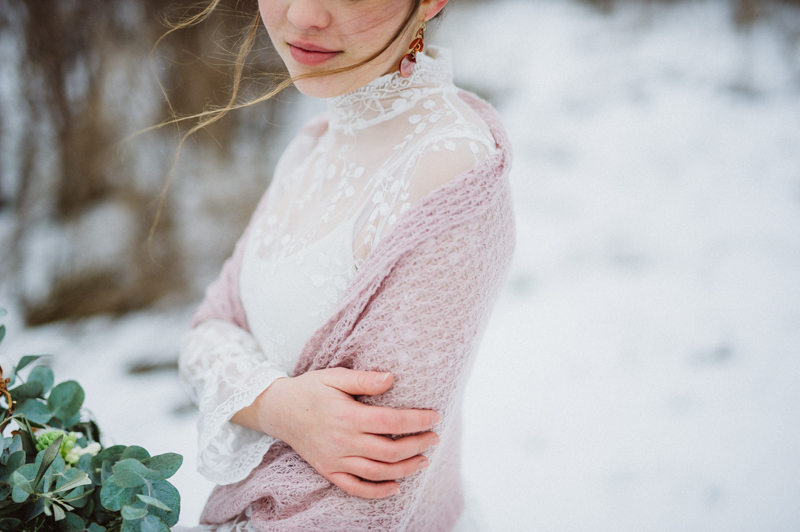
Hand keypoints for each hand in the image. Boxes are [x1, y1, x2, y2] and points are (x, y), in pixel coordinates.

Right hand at [232, 368, 440, 498]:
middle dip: (418, 445)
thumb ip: (364, 380)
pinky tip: (395, 487)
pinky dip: (377, 491)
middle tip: (434, 438)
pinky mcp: (328, 470)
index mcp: (347, 416)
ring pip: (377, 472)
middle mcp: (343, 441)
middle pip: (390, 451)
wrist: (277, 410)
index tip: (435, 417)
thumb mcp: (334, 376)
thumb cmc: (309, 389)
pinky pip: (355, 487)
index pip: (391, 422)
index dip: (416, 421)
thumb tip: (392, 378)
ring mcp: (335, 460)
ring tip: (423, 460)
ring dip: (405, 469)